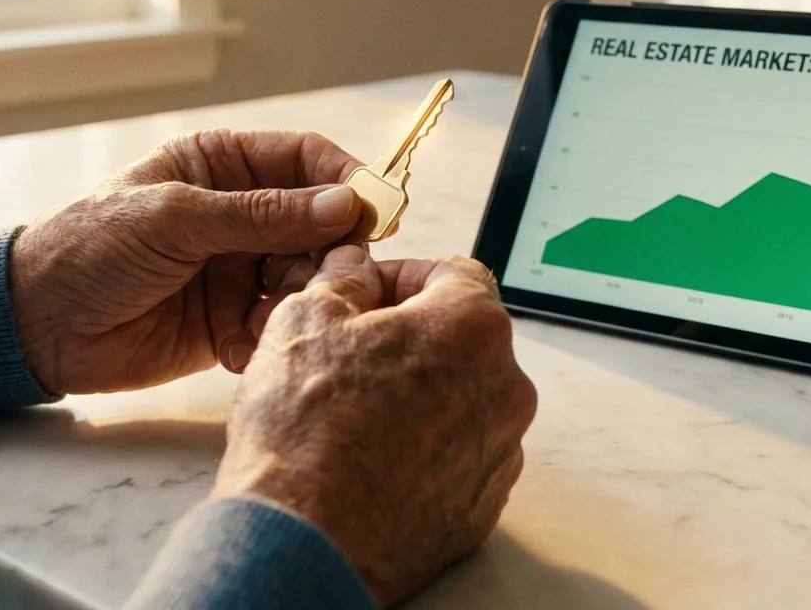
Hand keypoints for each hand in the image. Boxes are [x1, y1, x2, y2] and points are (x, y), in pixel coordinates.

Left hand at [9, 130, 362, 394]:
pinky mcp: (232, 318)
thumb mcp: (175, 220)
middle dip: (322, 256)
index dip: (346, 182)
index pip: (306, 161)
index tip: (375, 214)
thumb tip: (345, 205)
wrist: (38, 326)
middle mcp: (239, 212)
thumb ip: (261, 215)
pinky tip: (232, 347)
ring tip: (255, 323)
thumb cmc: (91, 250)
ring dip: (290, 301)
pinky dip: (263, 336)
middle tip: (316, 284)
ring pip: (304, 277)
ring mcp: (238, 266)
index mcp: (221, 165)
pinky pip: (275, 322)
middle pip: (319, 225)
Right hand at [212, 246, 537, 605]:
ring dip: (417, 395)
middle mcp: (506, 388)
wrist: (303, 541)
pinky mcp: (483, 506)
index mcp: (473, 328)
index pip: (455, 274)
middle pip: (461, 341)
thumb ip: (344, 278)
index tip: (367, 293)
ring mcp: (501, 452)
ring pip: (460, 401)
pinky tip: (368, 460)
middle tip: (349, 354)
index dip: (402, 276)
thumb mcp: (305, 320)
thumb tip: (354, 269)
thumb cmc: (304, 430)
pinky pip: (456, 458)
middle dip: (409, 339)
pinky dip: (421, 452)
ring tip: (352, 415)